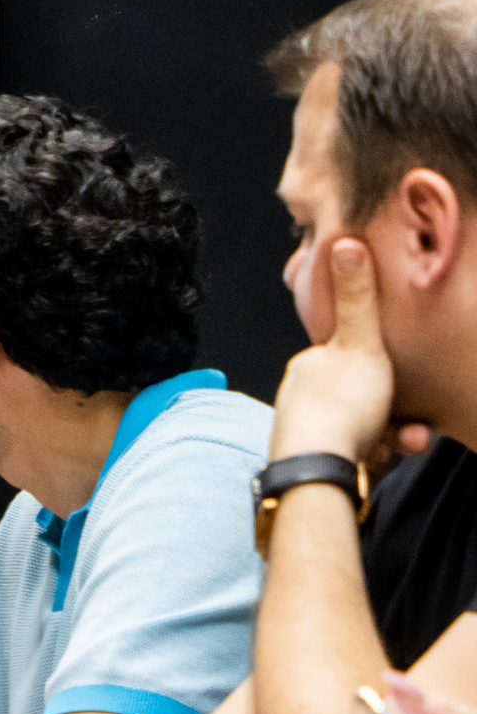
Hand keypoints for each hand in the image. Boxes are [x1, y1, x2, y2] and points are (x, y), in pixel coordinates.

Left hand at [270, 238, 420, 463]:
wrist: (319, 471)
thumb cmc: (341, 409)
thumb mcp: (359, 343)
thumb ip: (357, 297)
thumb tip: (346, 242)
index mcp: (309, 366)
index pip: (351, 360)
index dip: (380, 369)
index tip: (398, 378)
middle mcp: (302, 398)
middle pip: (364, 397)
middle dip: (396, 410)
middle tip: (412, 424)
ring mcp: (306, 432)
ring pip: (366, 428)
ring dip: (395, 436)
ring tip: (405, 442)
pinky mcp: (315, 462)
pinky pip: (358, 455)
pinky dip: (377, 457)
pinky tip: (381, 461)